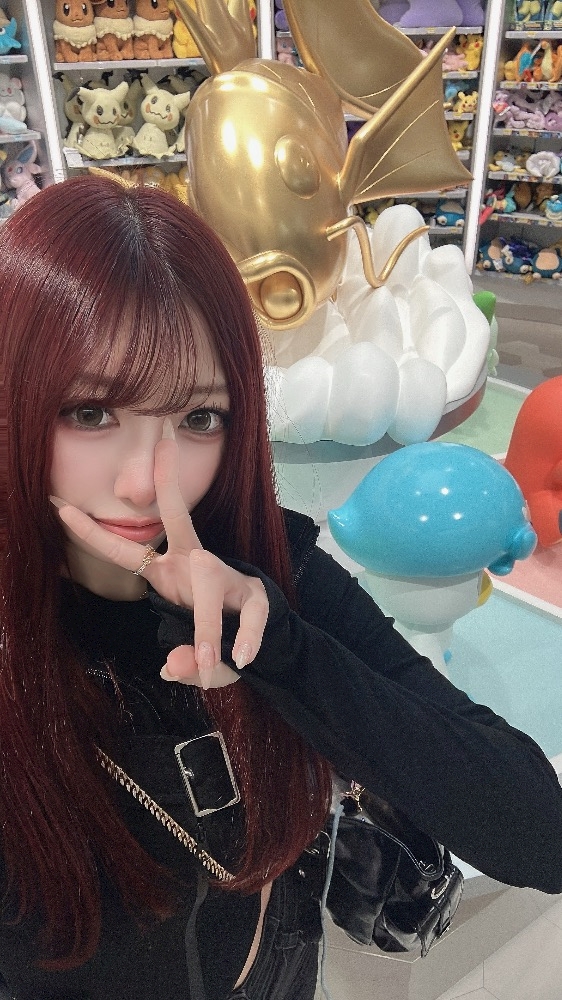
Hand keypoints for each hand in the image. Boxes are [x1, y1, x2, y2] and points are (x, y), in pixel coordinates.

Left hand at [52, 421, 268, 688]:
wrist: (266, 649)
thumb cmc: (217, 645)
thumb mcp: (196, 663)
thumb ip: (186, 664)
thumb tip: (176, 667)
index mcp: (166, 574)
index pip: (124, 550)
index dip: (91, 533)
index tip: (57, 506)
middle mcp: (194, 563)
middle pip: (179, 516)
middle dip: (169, 482)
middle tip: (162, 439)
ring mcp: (226, 575)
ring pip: (210, 582)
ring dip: (207, 626)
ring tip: (211, 661)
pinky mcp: (254, 594)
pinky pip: (250, 613)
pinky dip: (245, 638)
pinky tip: (241, 658)